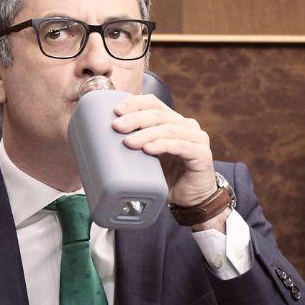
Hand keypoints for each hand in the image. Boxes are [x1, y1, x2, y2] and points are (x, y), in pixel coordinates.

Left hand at [112, 94, 218, 208]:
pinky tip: (149, 149)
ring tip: (128, 142)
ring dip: (146, 134)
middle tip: (117, 127)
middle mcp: (187, 126)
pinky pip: (180, 146)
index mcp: (174, 121)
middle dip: (135, 118)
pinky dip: (162, 145)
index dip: (135, 103)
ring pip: (168, 129)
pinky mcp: (202, 154)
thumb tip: (101, 142)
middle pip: (159, 114)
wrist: (191, 200)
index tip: (116, 111)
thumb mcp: (148, 158)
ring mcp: (197, 138)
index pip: (154, 104)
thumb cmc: (168, 177)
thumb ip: (136, 146)